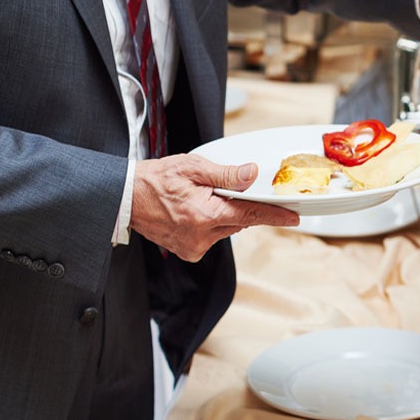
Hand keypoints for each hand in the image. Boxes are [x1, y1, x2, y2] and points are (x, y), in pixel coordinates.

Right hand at [130, 154, 299, 260]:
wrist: (125, 198)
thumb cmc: (155, 180)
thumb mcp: (193, 168)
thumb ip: (226, 174)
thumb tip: (252, 174)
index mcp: (205, 215)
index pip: (250, 216)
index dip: (275, 215)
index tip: (294, 218)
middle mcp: (201, 237)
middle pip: (239, 221)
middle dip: (240, 206)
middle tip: (225, 189)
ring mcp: (194, 247)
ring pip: (226, 229)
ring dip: (223, 214)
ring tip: (201, 198)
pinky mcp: (189, 252)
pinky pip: (212, 236)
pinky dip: (211, 223)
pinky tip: (194, 211)